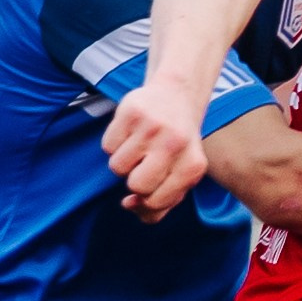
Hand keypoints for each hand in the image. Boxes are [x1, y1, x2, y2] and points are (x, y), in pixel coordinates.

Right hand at [102, 82, 208, 219]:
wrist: (176, 96)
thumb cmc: (176, 146)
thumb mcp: (179, 176)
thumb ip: (158, 204)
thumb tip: (128, 204)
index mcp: (193, 167)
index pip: (155, 202)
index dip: (146, 200)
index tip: (151, 185)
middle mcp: (176, 145)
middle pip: (136, 185)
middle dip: (134, 179)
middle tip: (145, 163)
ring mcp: (154, 126)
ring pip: (118, 167)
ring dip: (124, 161)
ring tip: (139, 146)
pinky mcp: (133, 112)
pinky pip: (108, 146)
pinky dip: (115, 144)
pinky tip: (131, 133)